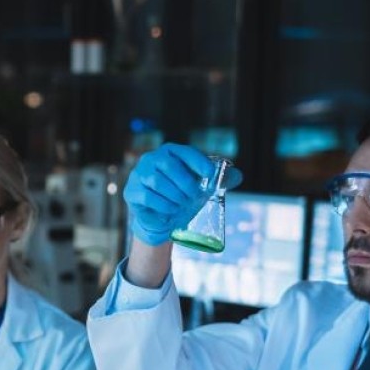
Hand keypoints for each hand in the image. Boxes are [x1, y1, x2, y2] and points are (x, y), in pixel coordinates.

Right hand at [123, 144, 242, 245]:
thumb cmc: (182, 196)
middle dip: (185, 183)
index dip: (199, 163)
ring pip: (156, 181)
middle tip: (192, 197)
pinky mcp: (132, 192)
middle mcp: (152, 159)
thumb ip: (221, 180)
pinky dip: (163, 206)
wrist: (161, 216)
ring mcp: (139, 174)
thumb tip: (238, 176)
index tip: (209, 176)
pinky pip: (147, 197)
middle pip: (169, 166)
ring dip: (174, 196)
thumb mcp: (202, 187)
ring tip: (181, 204)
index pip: (186, 153)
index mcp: (171, 152)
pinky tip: (170, 210)